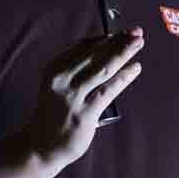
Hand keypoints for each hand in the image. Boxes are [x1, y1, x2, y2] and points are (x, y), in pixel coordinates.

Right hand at [23, 28, 143, 165]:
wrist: (39, 145)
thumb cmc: (53, 114)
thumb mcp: (57, 85)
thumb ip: (75, 70)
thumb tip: (105, 51)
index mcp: (54, 68)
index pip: (83, 47)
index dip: (105, 38)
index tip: (121, 32)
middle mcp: (62, 79)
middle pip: (95, 54)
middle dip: (118, 41)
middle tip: (137, 32)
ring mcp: (73, 96)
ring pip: (103, 68)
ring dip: (123, 53)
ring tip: (139, 43)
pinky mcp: (85, 113)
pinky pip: (108, 90)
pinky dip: (124, 77)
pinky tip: (135, 68)